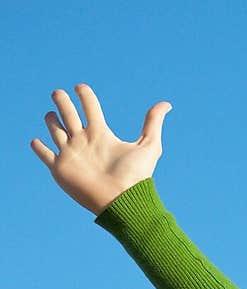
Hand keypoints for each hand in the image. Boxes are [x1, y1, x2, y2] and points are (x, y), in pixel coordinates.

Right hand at [30, 85, 172, 215]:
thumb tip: (167, 104)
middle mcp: (84, 141)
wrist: (122, 201)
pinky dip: (39, 148)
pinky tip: (36, 141)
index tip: (81, 87)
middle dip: (61, 101)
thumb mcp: (149, 146)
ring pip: (55, 131)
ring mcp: (71, 154)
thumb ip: (153, 123)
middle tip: (58, 93)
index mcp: (101, 133)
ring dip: (51, 121)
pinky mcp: (60, 169)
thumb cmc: (136, 176)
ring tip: (51, 115)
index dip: (84, 94)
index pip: (89, 107)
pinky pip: (45, 155)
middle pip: (68, 114)